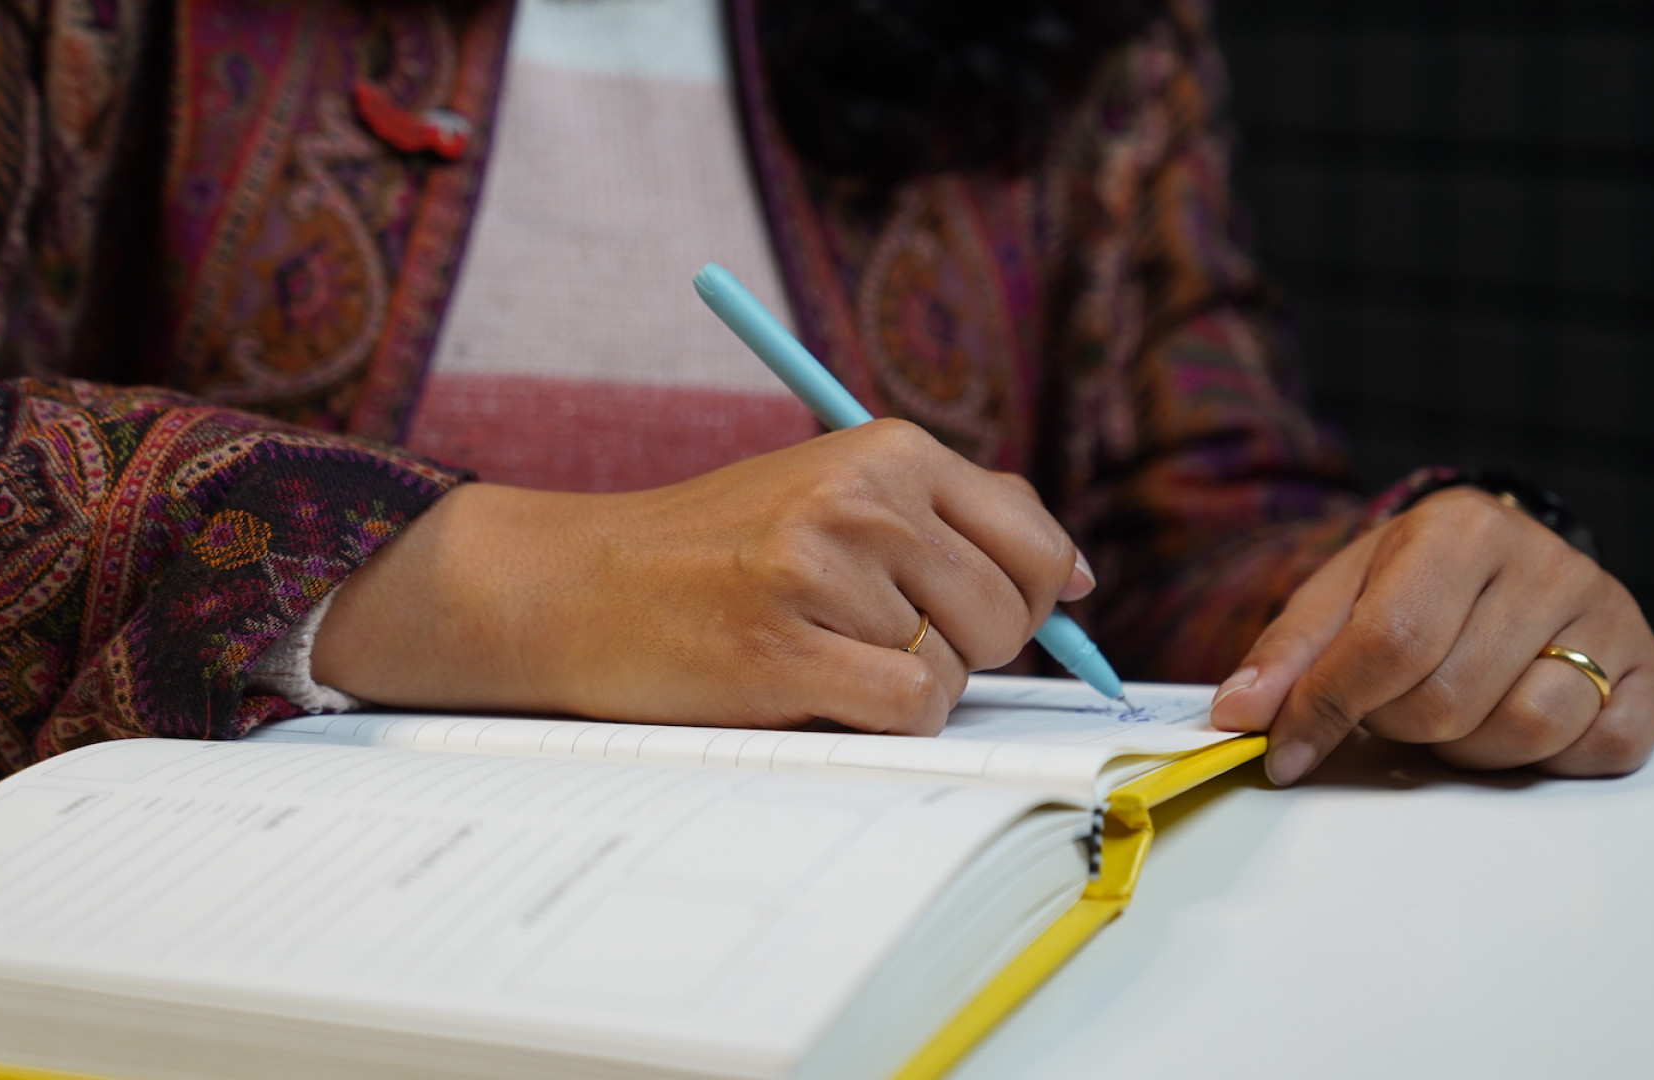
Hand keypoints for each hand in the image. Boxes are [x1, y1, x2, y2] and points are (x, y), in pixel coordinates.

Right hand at [311, 420, 1091, 733]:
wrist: (579, 585)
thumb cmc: (719, 548)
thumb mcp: (837, 487)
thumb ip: (957, 514)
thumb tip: (1074, 575)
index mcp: (889, 449)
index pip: (1035, 539)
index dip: (1030, 597)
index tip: (986, 616)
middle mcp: (865, 498)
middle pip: (1006, 613)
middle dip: (965, 648)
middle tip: (878, 638)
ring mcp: (822, 572)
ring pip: (957, 670)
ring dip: (906, 684)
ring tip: (825, 651)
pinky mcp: (785, 649)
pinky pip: (911, 711)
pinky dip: (883, 721)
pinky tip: (818, 690)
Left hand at [1209, 487, 1653, 783]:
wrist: (1500, 569)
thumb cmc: (1412, 588)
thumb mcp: (1337, 599)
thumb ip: (1286, 657)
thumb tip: (1238, 715)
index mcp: (1463, 527)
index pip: (1387, 644)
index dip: (1327, 711)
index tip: (1284, 753)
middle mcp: (1548, 560)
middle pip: (1447, 700)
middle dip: (1399, 724)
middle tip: (1394, 702)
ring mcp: (1611, 613)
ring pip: (1523, 730)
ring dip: (1468, 746)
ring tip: (1456, 706)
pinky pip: (1598, 750)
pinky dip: (1547, 758)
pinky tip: (1518, 714)